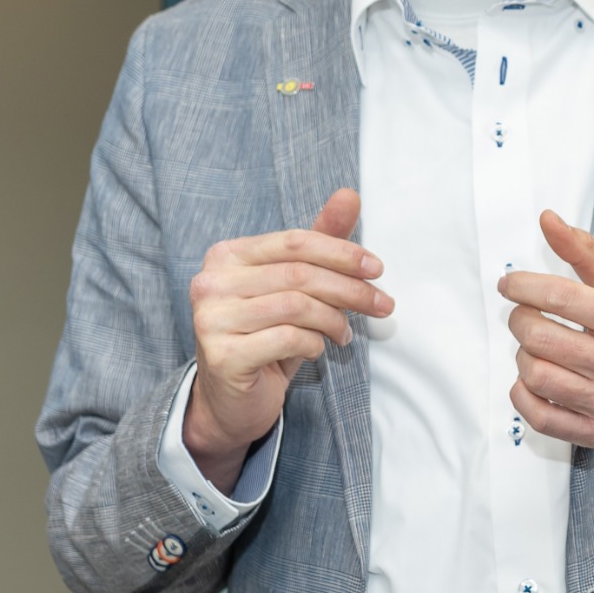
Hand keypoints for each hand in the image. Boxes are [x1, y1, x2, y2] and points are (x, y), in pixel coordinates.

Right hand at [185, 189, 390, 490]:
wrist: (232, 397)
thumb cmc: (267, 332)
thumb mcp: (296, 285)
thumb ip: (321, 240)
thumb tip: (350, 195)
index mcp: (226, 256)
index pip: (295, 242)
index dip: (342, 252)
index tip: (378, 268)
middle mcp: (210, 283)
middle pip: (300, 274)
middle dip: (351, 289)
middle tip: (383, 305)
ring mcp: (211, 320)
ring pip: (297, 306)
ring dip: (335, 320)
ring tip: (344, 333)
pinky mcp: (221, 356)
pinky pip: (288, 339)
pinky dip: (315, 343)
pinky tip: (317, 349)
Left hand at [499, 210, 593, 467]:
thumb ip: (587, 255)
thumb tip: (548, 220)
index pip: (562, 297)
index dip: (523, 286)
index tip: (511, 283)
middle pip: (540, 337)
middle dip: (520, 319)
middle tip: (524, 313)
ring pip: (535, 375)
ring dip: (523, 354)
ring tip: (536, 345)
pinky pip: (538, 416)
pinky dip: (523, 394)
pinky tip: (534, 378)